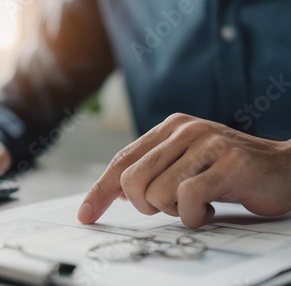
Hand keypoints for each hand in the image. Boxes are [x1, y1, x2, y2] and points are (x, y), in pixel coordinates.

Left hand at [78, 113, 290, 227]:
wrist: (283, 168)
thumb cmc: (226, 171)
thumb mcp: (183, 164)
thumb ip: (151, 171)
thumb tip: (112, 192)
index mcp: (168, 128)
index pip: (121, 161)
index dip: (100, 191)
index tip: (86, 215)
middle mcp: (184, 130)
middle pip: (132, 182)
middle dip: (146, 205)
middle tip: (172, 204)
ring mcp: (206, 143)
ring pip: (157, 194)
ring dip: (176, 211)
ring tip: (198, 201)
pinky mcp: (228, 163)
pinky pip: (188, 201)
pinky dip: (195, 215)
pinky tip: (211, 207)